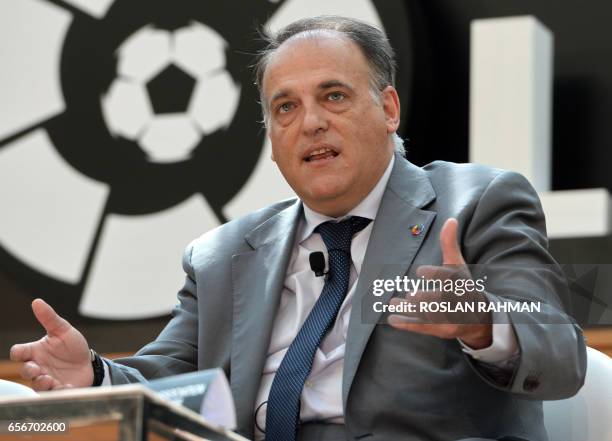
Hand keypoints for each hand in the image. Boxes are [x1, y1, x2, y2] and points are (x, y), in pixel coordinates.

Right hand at [10, 299, 93, 390]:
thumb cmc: (73, 347)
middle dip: (29, 371)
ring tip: (50, 380)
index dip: (18, 353)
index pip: (18, 352)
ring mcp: (46, 379)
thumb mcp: (63, 331)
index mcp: (35, 351)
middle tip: (38, 370)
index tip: (22, 353)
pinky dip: (59, 391)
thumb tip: (37, 301)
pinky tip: (67, 386)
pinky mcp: (57, 390)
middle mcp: (38, 366)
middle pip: (25, 370)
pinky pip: (54, 394)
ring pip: (36, 385)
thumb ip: (50, 318)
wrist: (89, 364)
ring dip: (41, 383)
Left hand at [388, 218, 492, 348]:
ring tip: (394, 303)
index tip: (420, 271)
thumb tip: (450, 220)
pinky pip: (422, 328)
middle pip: (442, 303)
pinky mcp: (440, 331)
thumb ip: (450, 245)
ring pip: (429, 316)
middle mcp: (458, 305)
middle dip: (427, 300)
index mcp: (463, 286)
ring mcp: (450, 320)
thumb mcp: (458, 266)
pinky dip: (407, 324)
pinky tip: (392, 319)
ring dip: (411, 311)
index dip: (436, 276)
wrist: (478, 318)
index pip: (451, 281)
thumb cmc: (463, 286)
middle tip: (411, 295)